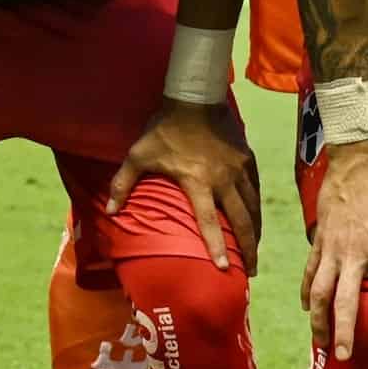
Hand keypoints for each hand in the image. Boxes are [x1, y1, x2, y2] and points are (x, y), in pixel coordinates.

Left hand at [103, 100, 261, 275]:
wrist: (195, 97)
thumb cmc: (164, 128)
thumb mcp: (138, 154)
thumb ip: (123, 183)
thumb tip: (109, 211)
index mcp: (197, 181)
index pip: (208, 221)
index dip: (215, 247)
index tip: (224, 269)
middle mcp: (223, 179)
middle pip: (241, 221)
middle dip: (247, 249)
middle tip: (251, 271)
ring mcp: (238, 169)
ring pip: (252, 207)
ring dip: (255, 232)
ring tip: (255, 252)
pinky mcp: (247, 159)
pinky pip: (255, 189)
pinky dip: (257, 208)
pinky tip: (257, 219)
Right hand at [303, 136, 367, 360]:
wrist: (359, 160)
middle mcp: (355, 254)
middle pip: (346, 301)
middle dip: (344, 331)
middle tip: (344, 357)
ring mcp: (333, 249)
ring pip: (321, 292)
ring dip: (320, 319)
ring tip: (321, 343)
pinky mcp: (319, 241)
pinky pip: (310, 272)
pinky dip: (307, 293)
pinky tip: (308, 310)